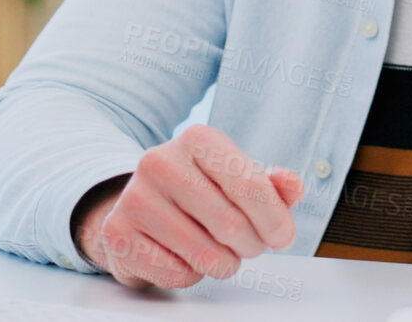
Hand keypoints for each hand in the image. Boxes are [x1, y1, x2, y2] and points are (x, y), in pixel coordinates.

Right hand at [75, 125, 305, 289]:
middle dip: (251, 245)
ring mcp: (134, 197)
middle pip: (231, 225)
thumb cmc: (202, 191)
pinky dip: (191, 274)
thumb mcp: (239, 178)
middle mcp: (160, 160)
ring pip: (206, 256)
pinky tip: (183, 254)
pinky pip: (177, 274)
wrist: (142, 206)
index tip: (282, 237)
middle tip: (248, 244)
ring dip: (224, 263)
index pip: (250, 185)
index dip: (275, 220)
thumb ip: (273, 184)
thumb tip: (292, 186)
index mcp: (197, 138)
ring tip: (217, 249)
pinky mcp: (118, 233)